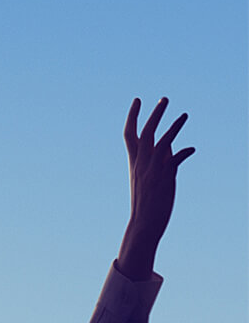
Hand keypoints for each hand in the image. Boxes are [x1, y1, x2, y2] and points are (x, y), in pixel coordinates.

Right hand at [118, 97, 192, 279]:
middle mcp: (141, 163)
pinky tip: (192, 149)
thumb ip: (162, 160)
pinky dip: (183, 152)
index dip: (133, 116)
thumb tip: (175, 147)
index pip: (130, 133)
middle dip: (155, 114)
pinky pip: (174, 159)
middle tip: (165, 98)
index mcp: (134, 162)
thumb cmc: (147, 203)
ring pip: (161, 142)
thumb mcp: (150, 178)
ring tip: (185, 114)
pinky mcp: (164, 177)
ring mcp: (152, 169)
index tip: (138, 100)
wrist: (143, 224)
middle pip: (146, 132)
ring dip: (174, 126)